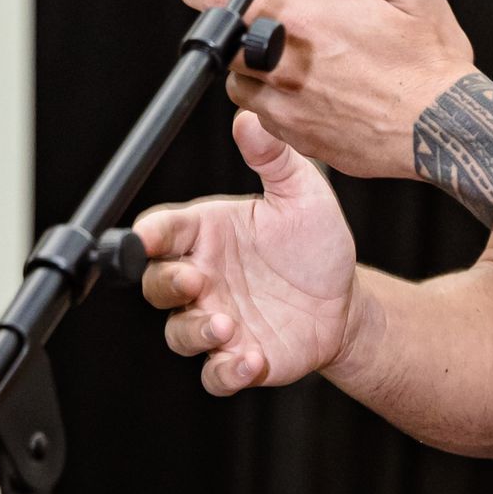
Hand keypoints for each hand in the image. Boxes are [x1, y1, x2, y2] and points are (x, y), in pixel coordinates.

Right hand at [136, 110, 361, 394]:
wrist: (345, 301)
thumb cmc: (314, 245)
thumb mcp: (302, 193)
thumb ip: (274, 158)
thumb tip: (250, 118)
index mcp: (206, 234)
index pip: (160, 232)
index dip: (147, 236)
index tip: (148, 238)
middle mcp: (203, 278)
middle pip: (156, 284)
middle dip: (167, 284)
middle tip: (196, 282)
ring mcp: (216, 320)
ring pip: (179, 333)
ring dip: (195, 331)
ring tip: (227, 325)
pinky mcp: (237, 358)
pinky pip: (215, 375)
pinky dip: (225, 372)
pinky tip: (250, 360)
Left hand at [171, 0, 476, 179]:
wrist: (447, 129)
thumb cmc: (431, 61)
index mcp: (308, 20)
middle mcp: (288, 67)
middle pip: (228, 45)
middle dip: (236, 30)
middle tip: (267, 22)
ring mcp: (290, 109)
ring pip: (240, 86)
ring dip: (252, 69)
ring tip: (290, 58)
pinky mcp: (301, 141)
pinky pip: (265, 119)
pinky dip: (274, 102)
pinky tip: (311, 91)